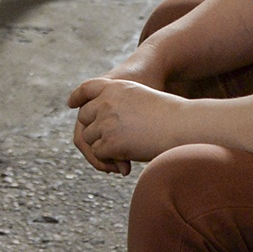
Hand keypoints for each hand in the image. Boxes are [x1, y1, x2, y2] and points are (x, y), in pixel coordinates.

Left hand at [68, 78, 193, 175]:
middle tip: (104, 146)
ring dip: (100, 149)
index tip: (71, 104)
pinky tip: (124, 166)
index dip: (78, 96)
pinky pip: (99, 153)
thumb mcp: (139, 96)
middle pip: (84, 118)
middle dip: (92, 132)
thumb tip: (106, 125)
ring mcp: (106, 121)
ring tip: (117, 160)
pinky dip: (107, 160)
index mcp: (114, 86)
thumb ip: (119, 104)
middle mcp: (105, 102)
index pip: (87, 88)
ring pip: (89, 138)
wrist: (180, 124)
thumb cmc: (167, 112)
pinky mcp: (110, 142)